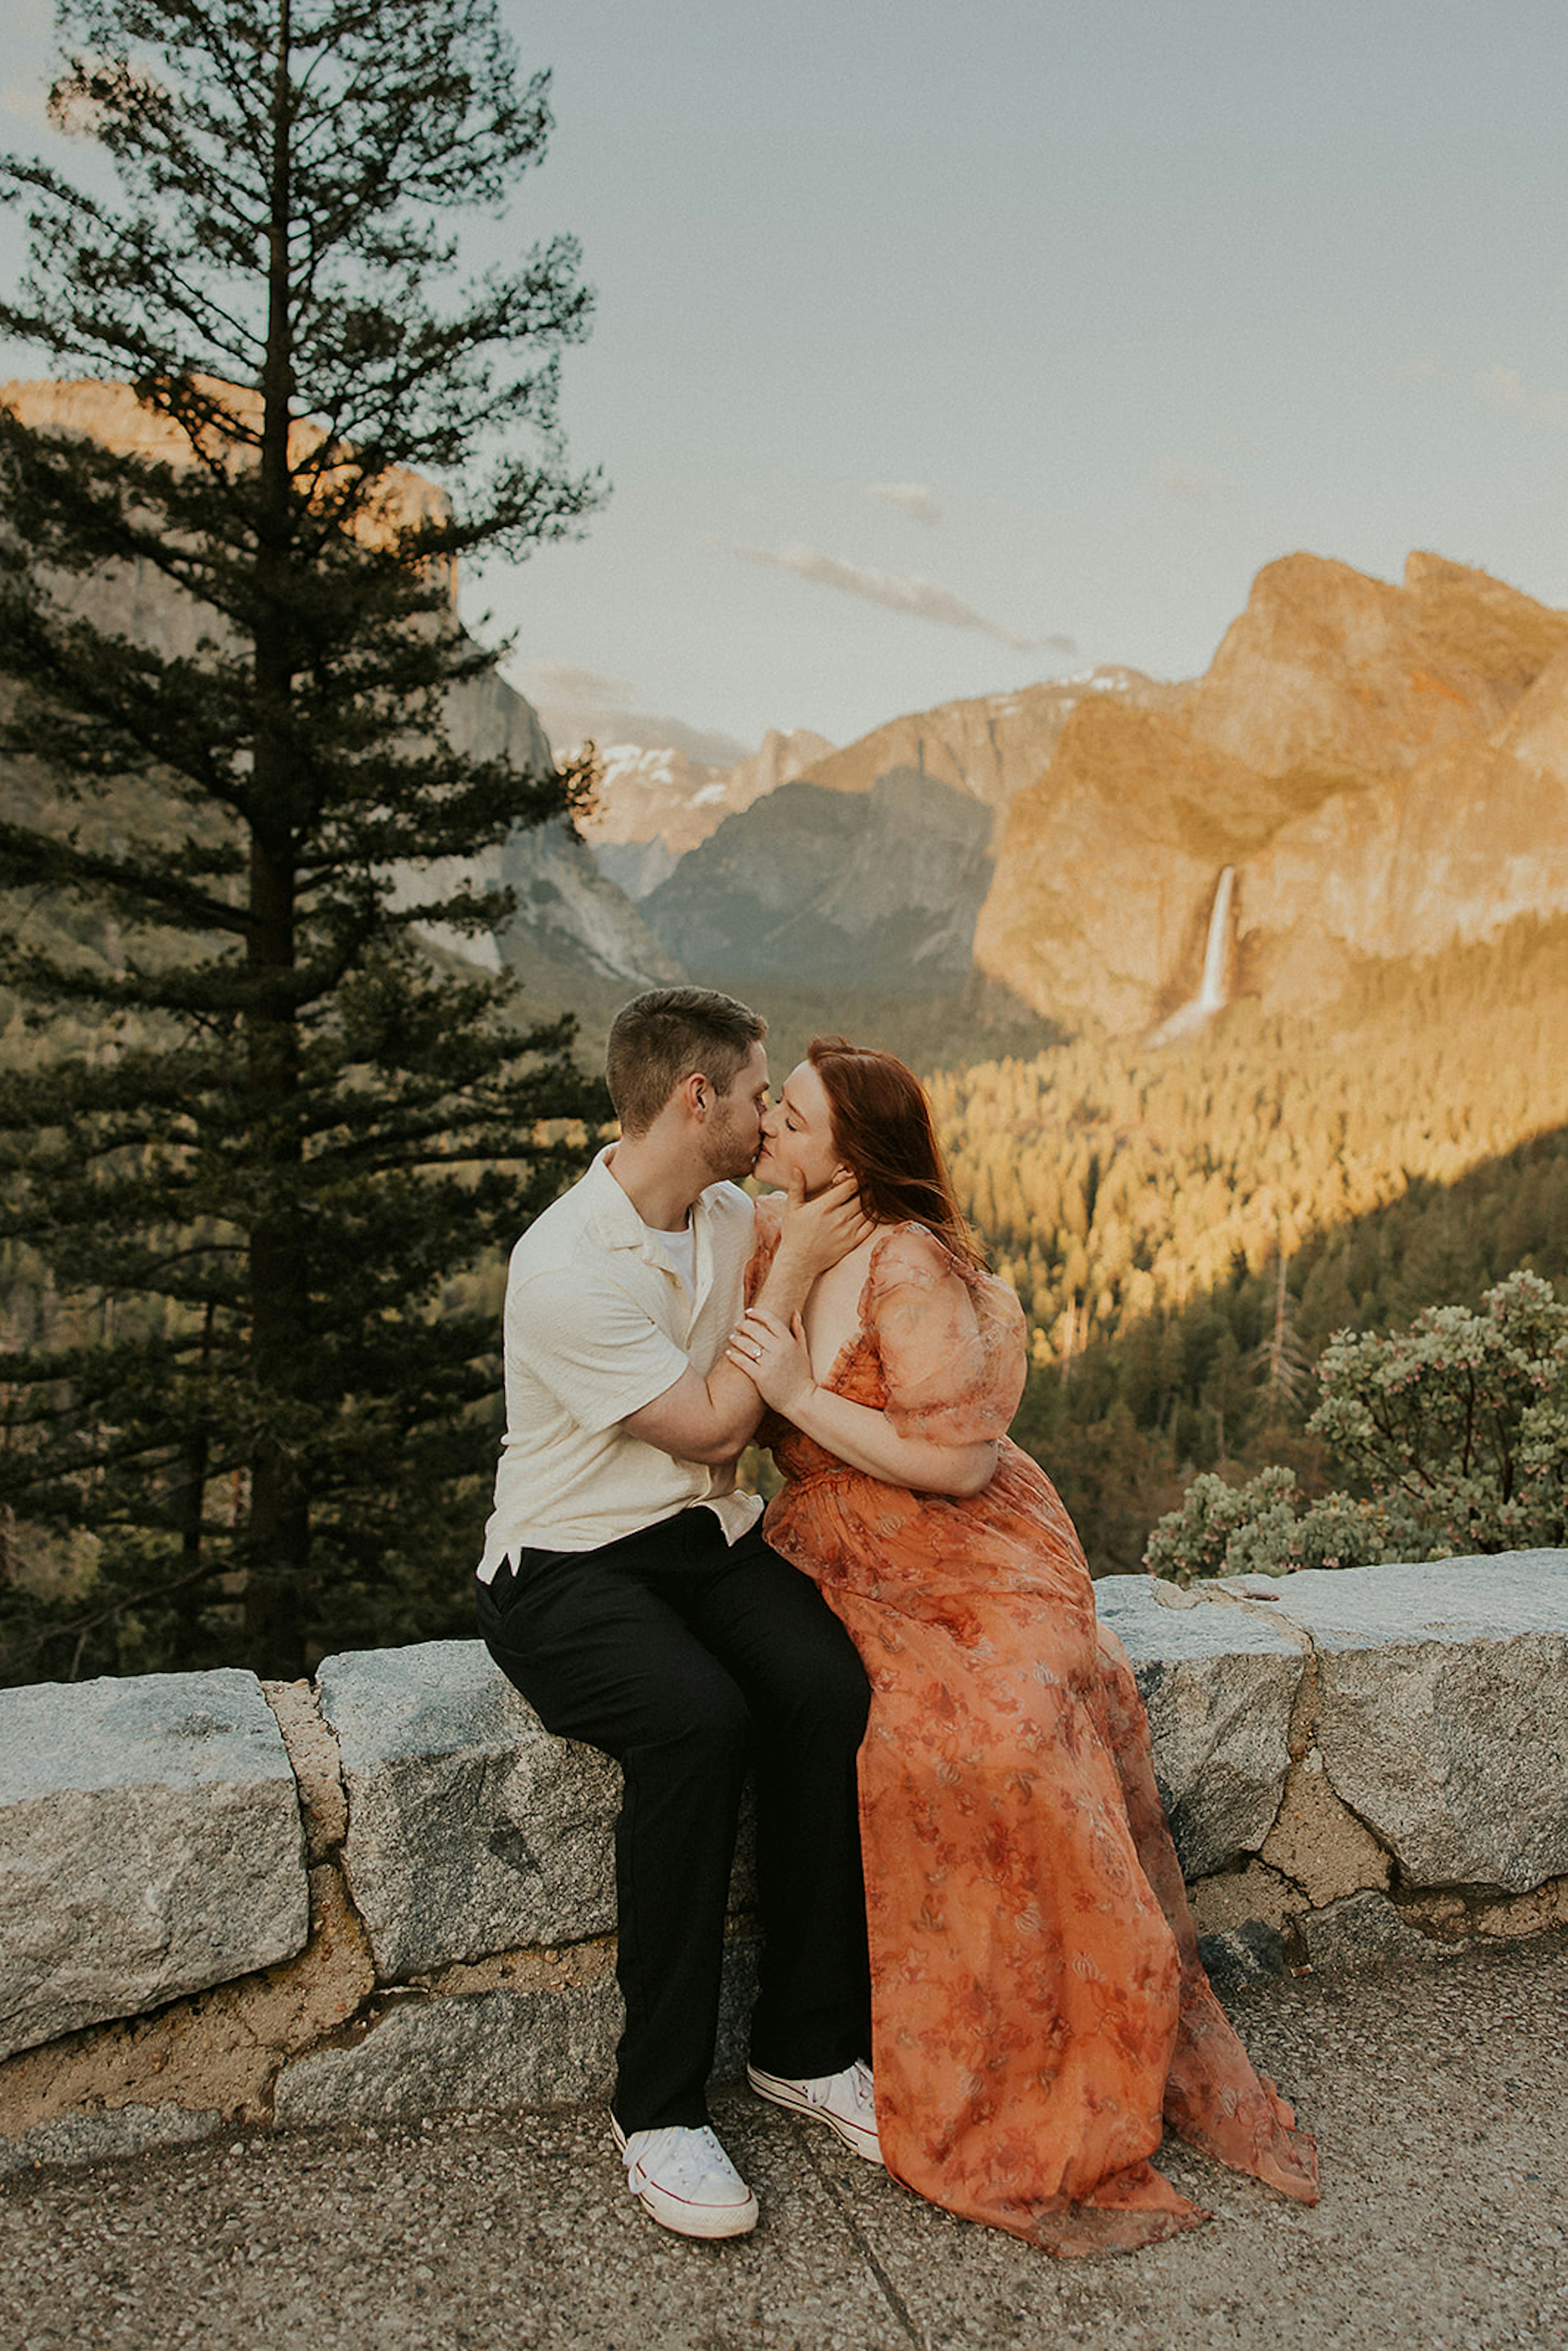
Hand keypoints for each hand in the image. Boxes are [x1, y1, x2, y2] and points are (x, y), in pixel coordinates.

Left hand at [725, 1305, 816, 1418]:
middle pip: (755, 1330)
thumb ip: (798, 1330)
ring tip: (732, 1338)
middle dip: (743, 1325)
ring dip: (736, 1339)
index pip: (770, 1319)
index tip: (748, 1312)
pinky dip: (733, 1356)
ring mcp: (769, 1363)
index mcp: (789, 1341)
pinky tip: (729, 1353)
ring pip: (746, 1344)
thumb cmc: (802, 1375)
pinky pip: (742, 1361)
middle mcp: (778, 1350)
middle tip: (737, 1325)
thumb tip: (795, 1312)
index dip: (757, 1313)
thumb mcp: (803, 1350)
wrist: (801, 1400)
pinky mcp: (760, 1377)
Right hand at [772, 1168, 873, 1283]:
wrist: (799, 1262)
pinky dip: (875, 1216)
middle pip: (863, 1196)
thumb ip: (796, 1187)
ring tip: (873, 1194)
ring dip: (873, 1201)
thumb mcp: (791, 1208)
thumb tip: (796, 1168)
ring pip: (869, 1210)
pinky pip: (871, 1226)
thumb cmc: (794, 1233)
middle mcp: (839, 1218)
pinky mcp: (853, 1242)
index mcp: (824, 1206)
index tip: (860, 1173)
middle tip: (871, 1182)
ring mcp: (847, 1231)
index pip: (851, 1186)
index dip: (858, 1177)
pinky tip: (873, 1211)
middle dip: (868, 1187)